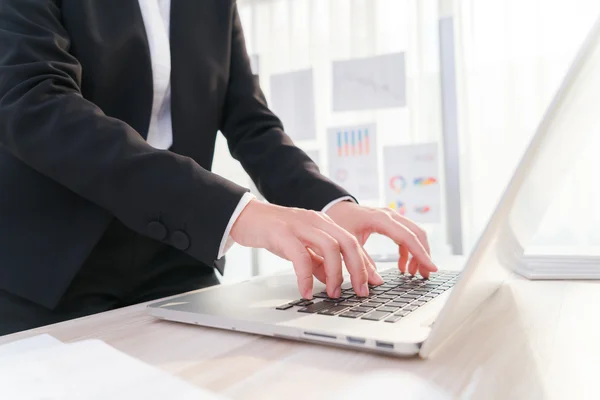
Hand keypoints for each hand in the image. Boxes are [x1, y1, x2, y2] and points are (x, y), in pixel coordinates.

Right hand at [230, 199, 383, 298]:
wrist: (246, 216)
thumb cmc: (274, 232)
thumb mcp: (301, 247)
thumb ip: (317, 262)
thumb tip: (332, 280)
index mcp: (324, 224)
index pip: (352, 243)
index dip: (365, 264)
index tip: (372, 284)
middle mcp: (316, 221)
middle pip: (348, 243)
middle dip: (358, 269)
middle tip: (360, 292)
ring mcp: (301, 225)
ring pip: (330, 247)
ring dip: (336, 274)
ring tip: (333, 294)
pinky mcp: (283, 233)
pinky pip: (300, 256)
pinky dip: (305, 277)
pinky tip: (305, 291)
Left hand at [325, 201, 437, 278]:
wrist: (334, 207)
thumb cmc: (338, 220)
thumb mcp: (346, 242)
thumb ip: (360, 261)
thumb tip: (376, 282)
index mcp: (380, 218)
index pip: (407, 237)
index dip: (421, 253)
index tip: (431, 268)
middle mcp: (390, 215)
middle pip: (416, 234)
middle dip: (424, 255)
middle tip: (425, 275)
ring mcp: (391, 218)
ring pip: (414, 235)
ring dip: (417, 254)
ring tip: (414, 274)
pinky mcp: (390, 223)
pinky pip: (406, 238)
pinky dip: (408, 252)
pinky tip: (403, 267)